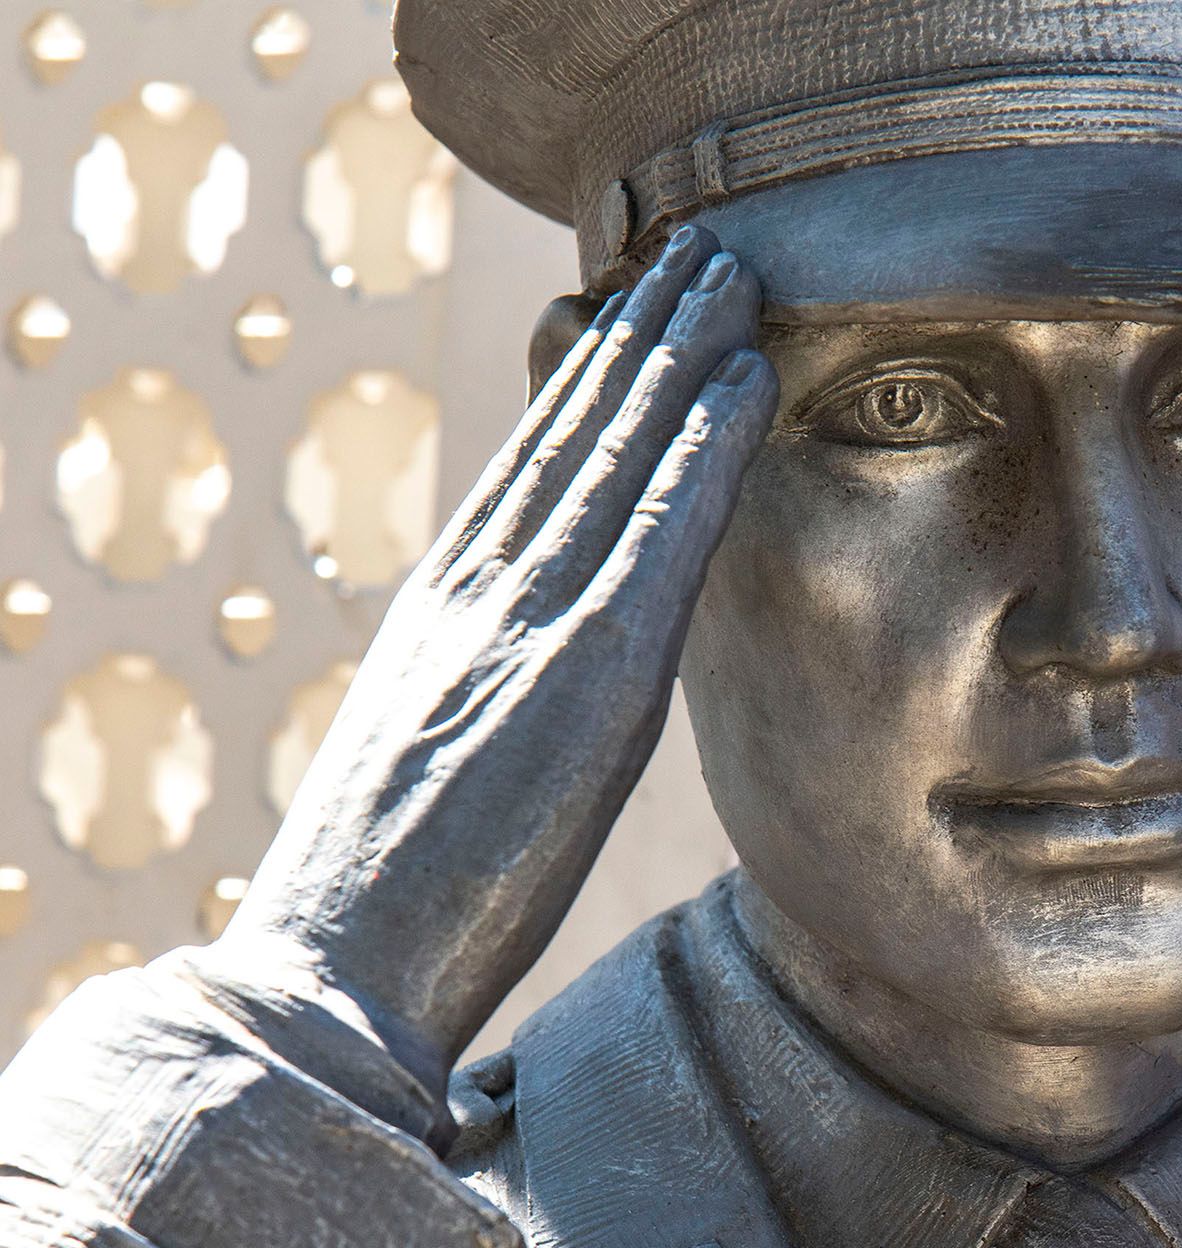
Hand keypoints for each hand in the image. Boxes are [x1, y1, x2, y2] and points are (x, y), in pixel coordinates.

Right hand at [219, 225, 777, 1085]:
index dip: (586, 386)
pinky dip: (705, 442)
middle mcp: (483, 595)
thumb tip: (530, 718)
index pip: (529, 475)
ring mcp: (531, 623)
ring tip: (734, 266)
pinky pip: (658, 528)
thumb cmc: (394, 910)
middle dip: (636, 334)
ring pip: (614, 451)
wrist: (338, 969)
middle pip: (569, 434)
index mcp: (450, 618)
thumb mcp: (446, 780)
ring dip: (679, 350)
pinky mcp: (585, 671)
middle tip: (697, 248)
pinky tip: (749, 374)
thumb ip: (491, 717)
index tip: (631, 314)